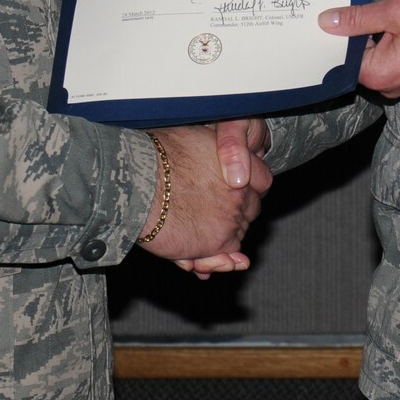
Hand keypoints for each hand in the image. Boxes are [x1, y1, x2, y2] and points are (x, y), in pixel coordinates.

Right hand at [138, 124, 270, 271]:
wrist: (137, 184)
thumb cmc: (155, 157)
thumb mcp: (191, 139)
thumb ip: (212, 152)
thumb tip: (216, 159)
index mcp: (239, 162)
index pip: (262, 180)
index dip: (249, 188)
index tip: (235, 193)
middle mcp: (241, 191)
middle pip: (251, 209)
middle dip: (235, 214)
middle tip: (211, 217)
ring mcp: (231, 218)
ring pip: (238, 233)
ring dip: (223, 238)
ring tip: (198, 238)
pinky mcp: (218, 243)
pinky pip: (225, 256)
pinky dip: (215, 260)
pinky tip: (197, 259)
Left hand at [320, 0, 399, 98]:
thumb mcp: (394, 12)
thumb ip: (358, 18)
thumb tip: (326, 21)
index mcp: (377, 74)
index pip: (342, 56)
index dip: (339, 34)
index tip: (340, 13)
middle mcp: (385, 87)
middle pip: (358, 59)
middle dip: (358, 34)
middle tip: (365, 9)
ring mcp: (399, 85)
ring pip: (374, 59)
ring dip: (375, 38)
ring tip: (386, 16)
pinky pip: (390, 62)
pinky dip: (388, 44)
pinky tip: (396, 27)